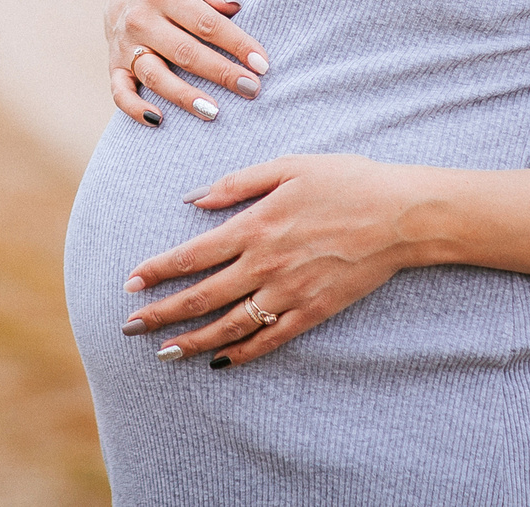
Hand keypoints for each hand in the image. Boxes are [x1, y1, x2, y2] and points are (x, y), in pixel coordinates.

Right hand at [105, 0, 267, 126]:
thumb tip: (232, 5)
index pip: (206, 23)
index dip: (237, 44)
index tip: (262, 64)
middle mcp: (141, 19)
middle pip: (184, 52)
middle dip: (220, 73)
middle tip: (251, 89)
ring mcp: (126, 45)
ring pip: (154, 75)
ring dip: (184, 96)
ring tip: (213, 112)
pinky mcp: (114, 66)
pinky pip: (120, 92)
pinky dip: (134, 108)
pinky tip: (158, 120)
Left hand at [118, 154, 418, 367]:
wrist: (401, 215)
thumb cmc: (344, 181)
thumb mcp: (287, 166)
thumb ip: (236, 184)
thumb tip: (193, 198)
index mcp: (255, 226)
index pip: (192, 255)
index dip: (157, 271)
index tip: (129, 284)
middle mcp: (266, 265)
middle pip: (202, 296)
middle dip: (161, 314)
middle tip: (128, 327)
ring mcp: (290, 292)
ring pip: (230, 326)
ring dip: (192, 341)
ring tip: (162, 353)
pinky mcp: (314, 311)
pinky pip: (270, 340)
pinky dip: (242, 354)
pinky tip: (220, 362)